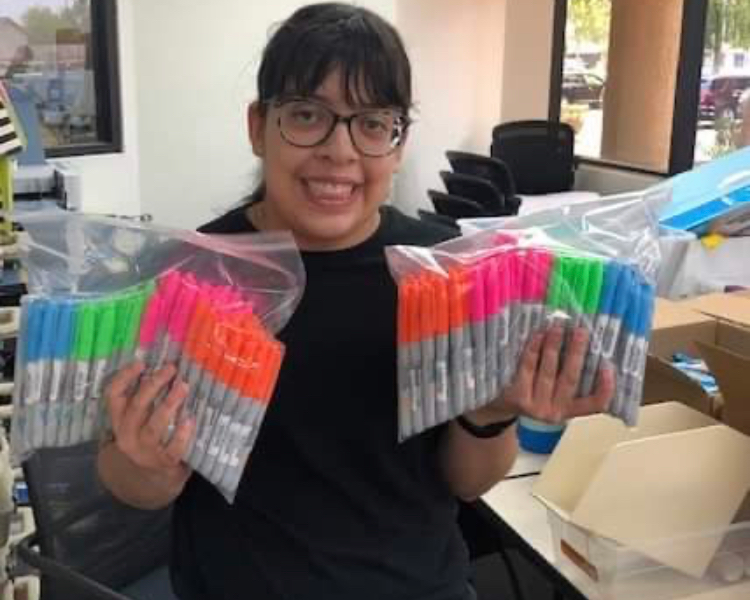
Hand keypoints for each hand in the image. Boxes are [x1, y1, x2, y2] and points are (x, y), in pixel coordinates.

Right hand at [105, 361, 194, 486]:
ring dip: (169, 404)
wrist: (153, 482)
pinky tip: (191, 419)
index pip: (113, 396)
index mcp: (119, 421)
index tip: (141, 363)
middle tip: (171, 369)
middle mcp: (127, 435)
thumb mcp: (138, 422)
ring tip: (183, 387)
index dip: (124, 378)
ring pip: (153, 426)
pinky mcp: (163, 463)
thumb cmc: (149, 440)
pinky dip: (182, 434)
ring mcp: (144, 451)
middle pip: (137, 407)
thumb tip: (165, 369)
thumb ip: (145, 401)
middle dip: (154, 385)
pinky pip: (172, 448)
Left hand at [470, 326, 615, 424]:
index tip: (608, 366)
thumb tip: (583, 342)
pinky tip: (538, 335)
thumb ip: (568, 376)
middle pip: (570, 380)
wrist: (499, 408)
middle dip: (576, 353)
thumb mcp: (553, 392)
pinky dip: (533, 350)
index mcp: (569, 410)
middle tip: (581, 332)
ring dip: (554, 347)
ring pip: (548, 372)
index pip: (595, 404)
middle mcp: (555, 412)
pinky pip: (528, 368)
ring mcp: (535, 406)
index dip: (605, 387)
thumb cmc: (533, 393)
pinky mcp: (517, 397)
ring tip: (558, 327)